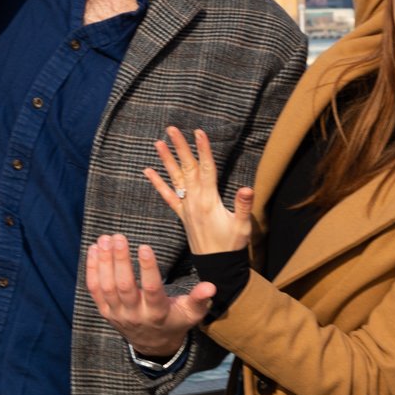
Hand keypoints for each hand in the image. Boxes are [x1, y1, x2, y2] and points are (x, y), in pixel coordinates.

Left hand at [86, 234, 213, 358]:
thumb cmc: (175, 320)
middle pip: (124, 287)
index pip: (152, 290)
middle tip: (119, 237)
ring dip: (104, 261)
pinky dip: (92, 269)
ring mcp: (117, 314)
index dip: (148, 269)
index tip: (145, 246)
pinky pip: (94, 290)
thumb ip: (199, 299)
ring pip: (107, 287)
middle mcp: (135, 315)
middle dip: (120, 260)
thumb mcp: (191, 313)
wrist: (153, 344)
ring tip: (105, 238)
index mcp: (158, 313)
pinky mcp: (105, 311)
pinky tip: (94, 249)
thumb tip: (211, 286)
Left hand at [145, 127, 253, 254]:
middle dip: (181, 147)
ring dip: (167, 160)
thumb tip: (246, 188)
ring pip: (175, 178)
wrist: (217, 265)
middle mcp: (194, 200)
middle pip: (187, 168)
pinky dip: (157, 183)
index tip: (198, 132)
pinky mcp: (182, 214)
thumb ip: (243, 206)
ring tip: (158, 142)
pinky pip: (167, 195)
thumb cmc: (232, 245)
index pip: (206, 169)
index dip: (203, 149)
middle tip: (171, 128)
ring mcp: (186, 206)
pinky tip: (148, 171)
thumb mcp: (242, 226)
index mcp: (209, 200)